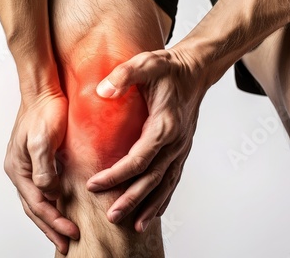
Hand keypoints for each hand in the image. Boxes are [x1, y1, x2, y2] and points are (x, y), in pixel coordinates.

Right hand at [4, 90, 79, 253]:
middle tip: (66, 245)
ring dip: (51, 219)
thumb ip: (44, 170)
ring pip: (38, 201)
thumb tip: (50, 194)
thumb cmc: (43, 111)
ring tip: (63, 234)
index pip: (38, 205)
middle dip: (50, 228)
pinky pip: (45, 188)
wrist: (45, 89)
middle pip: (35, 208)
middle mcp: (21, 171)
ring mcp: (29, 166)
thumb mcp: (41, 140)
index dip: (54, 222)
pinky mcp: (41, 159)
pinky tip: (63, 207)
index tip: (73, 234)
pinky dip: (53, 202)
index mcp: (18, 169)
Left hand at [87, 47, 206, 232]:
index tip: (93, 185)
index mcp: (164, 125)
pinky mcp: (182, 150)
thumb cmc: (169, 68)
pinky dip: (164, 198)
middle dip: (131, 200)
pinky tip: (155, 212)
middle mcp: (176, 142)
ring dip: (150, 206)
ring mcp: (181, 149)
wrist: (195, 69)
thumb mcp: (146, 63)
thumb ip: (124, 76)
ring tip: (135, 226)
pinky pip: (173, 179)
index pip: (137, 159)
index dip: (115, 175)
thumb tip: (102, 91)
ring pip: (165, 184)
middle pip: (152, 179)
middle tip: (111, 216)